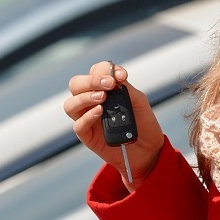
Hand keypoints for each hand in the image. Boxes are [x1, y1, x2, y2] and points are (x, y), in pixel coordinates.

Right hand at [65, 61, 164, 190]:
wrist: (148, 150)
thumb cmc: (142, 123)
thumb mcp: (139, 102)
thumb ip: (126, 88)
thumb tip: (114, 76)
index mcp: (103, 89)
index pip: (94, 72)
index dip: (104, 69)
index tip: (121, 75)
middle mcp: (91, 101)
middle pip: (76, 84)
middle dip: (91, 80)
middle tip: (108, 84)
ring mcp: (87, 118)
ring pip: (71, 104)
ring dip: (85, 97)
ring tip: (102, 97)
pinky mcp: (87, 136)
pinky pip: (78, 125)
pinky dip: (87, 116)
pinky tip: (100, 112)